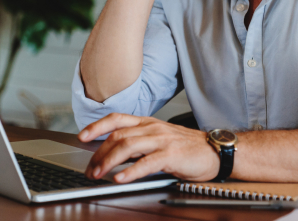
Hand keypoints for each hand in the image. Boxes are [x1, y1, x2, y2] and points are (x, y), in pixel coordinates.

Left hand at [77, 113, 219, 183]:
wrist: (215, 151)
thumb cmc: (187, 147)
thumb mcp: (159, 139)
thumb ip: (138, 142)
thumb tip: (113, 153)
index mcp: (148, 123)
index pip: (117, 119)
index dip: (97, 126)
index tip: (82, 136)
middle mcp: (152, 128)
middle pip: (117, 135)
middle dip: (98, 153)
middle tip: (89, 169)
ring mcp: (162, 140)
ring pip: (128, 146)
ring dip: (108, 161)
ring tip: (98, 174)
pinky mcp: (172, 155)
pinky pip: (147, 162)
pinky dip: (130, 171)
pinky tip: (120, 178)